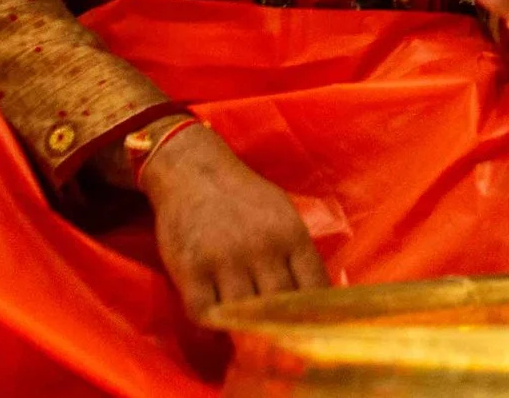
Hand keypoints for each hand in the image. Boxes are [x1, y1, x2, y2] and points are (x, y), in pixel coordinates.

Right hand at [143, 124, 330, 320]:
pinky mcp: (191, 270)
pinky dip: (214, 324)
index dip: (316, 315)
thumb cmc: (243, 195)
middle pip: (281, 308)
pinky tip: (219, 320)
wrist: (194, 170)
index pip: (314, 289)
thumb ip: (298, 252)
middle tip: (279, 338)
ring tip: (250, 334)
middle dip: (282, 327)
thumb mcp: (282, 214)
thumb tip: (317, 295)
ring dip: (247, 329)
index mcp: (291, 234)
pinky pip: (206, 314)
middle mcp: (261, 249)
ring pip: (244, 315)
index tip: (313, 328)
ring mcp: (224, 260)